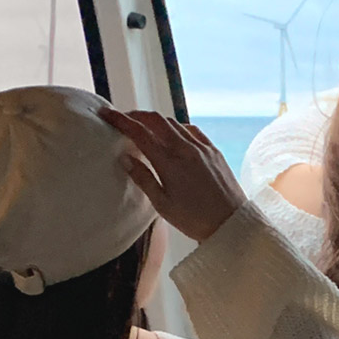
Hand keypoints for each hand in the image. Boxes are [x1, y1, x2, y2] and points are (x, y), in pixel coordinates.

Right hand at [101, 105, 241, 244]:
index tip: (106, 114)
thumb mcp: (163, 205)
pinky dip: (175, 126)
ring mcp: (201, 147)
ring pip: (173, 123)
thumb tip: (125, 158)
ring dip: (155, 120)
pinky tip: (171, 132)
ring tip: (143, 126)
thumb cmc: (195, 220)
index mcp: (169, 163)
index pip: (139, 133)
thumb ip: (143, 179)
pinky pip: (191, 129)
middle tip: (122, 118)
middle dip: (136, 115)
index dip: (120, 121)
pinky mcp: (213, 150)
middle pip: (156, 120)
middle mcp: (185, 149)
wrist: (232, 223)